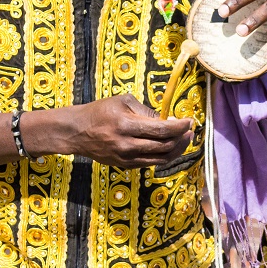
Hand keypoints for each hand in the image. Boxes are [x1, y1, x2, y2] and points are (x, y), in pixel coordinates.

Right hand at [30, 95, 192, 167]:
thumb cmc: (100, 111)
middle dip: (181, 138)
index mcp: (126, 124)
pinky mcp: (125, 165)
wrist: (77, 132)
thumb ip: (146, 112)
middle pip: (164, 146)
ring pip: (160, 158)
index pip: (162, 129)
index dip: (180, 126)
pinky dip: (164, 156)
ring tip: (184, 139)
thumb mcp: (123, 102)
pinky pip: (150, 163)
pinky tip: (170, 147)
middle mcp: (127, 144)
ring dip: (176, 149)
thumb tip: (168, 121)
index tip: (189, 121)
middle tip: (190, 130)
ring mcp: (126, 158)